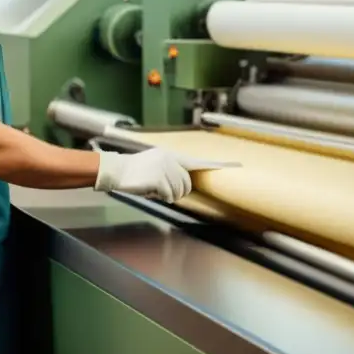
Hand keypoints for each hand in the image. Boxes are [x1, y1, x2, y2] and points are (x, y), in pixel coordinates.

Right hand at [94, 147, 239, 202]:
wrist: (117, 170)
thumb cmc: (135, 172)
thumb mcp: (155, 165)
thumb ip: (172, 171)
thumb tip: (183, 186)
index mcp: (172, 155)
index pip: (199, 162)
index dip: (218, 165)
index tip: (236, 166)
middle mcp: (171, 159)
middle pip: (187, 184)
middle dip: (178, 191)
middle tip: (163, 190)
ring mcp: (165, 168)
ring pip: (179, 191)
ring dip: (169, 195)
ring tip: (154, 188)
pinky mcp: (159, 179)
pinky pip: (169, 195)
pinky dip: (161, 197)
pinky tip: (149, 190)